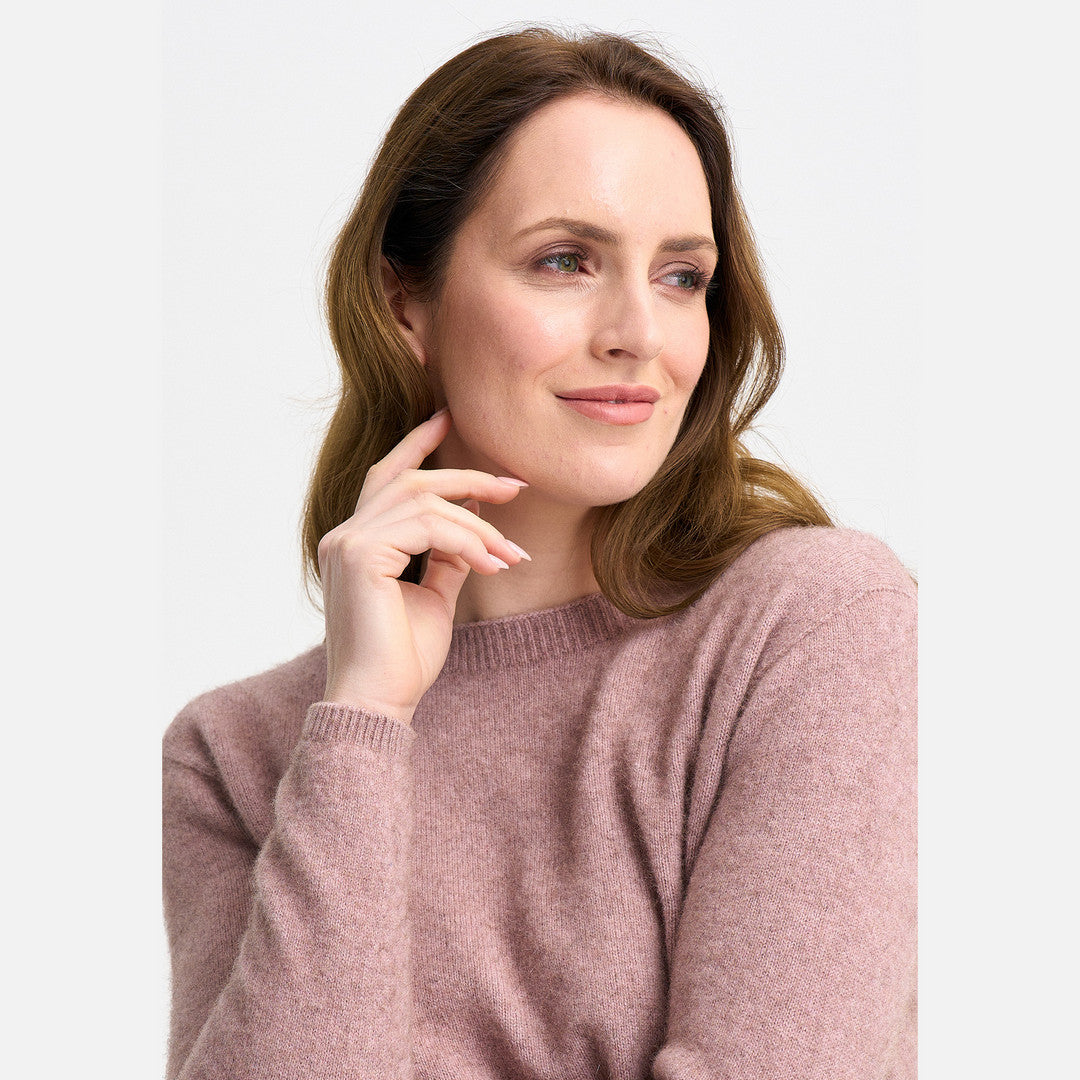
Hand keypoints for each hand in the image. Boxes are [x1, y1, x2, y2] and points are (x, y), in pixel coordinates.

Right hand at [317, 409, 528, 723]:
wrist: (380, 703)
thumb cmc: (404, 659)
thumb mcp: (433, 597)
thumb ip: (446, 558)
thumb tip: (472, 529)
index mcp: (358, 542)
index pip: (386, 478)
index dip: (416, 444)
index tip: (448, 418)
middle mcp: (346, 535)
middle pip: (410, 480)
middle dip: (468, 478)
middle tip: (515, 486)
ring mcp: (348, 543)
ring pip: (424, 502)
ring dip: (478, 524)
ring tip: (511, 555)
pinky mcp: (361, 556)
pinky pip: (427, 528)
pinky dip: (467, 541)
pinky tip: (492, 565)